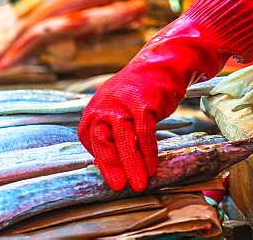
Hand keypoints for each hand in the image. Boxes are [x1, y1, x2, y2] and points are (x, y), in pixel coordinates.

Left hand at [78, 65, 177, 191]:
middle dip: (111, 165)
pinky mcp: (145, 103)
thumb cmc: (138, 93)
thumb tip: (102, 164)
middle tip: (120, 186)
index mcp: (95, 108)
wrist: (162, 65)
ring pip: (124, 138)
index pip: (91, 139)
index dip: (101, 161)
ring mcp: (125, 102)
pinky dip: (148, 152)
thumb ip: (109, 133)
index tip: (113, 180)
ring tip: (140, 184)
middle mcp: (106, 104)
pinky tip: (152, 167)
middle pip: (103, 138)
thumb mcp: (117, 109)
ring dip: (132, 164)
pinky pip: (145, 132)